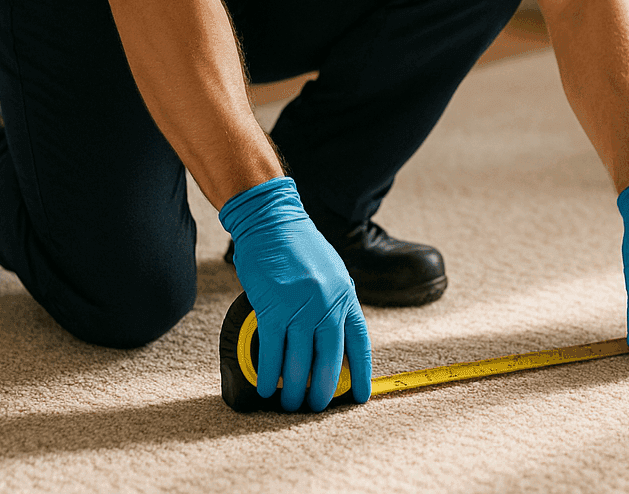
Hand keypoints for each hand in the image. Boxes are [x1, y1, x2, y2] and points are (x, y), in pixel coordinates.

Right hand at [219, 177, 371, 410]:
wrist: (273, 221)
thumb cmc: (300, 248)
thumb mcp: (332, 274)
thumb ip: (336, 304)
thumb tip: (335, 340)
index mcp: (346, 295)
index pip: (359, 343)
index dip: (361, 373)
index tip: (360, 396)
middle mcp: (328, 303)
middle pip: (329, 359)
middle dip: (323, 389)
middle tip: (316, 407)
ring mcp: (300, 306)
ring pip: (299, 361)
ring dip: (294, 389)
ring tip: (290, 404)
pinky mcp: (272, 307)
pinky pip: (272, 350)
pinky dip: (269, 373)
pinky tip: (267, 386)